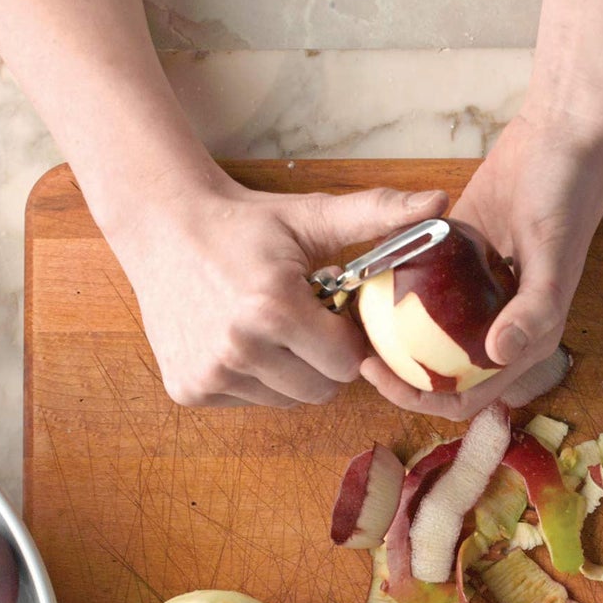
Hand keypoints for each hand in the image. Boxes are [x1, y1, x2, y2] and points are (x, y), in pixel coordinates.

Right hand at [107, 176, 448, 407]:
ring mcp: (209, 373)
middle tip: (300, 319)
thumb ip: (377, 214)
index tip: (328, 309)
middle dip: (322, 359)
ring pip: (287, 400)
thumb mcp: (312, 216)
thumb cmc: (246, 223)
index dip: (346, 337)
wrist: (161, 223)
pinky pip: (250, 401)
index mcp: (273, 309)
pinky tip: (237, 338)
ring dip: (290, 371)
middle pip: (321, 389)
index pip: (346, 362)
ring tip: (268, 326)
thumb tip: (440, 201)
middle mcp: (237, 348)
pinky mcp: (188, 389)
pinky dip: (254, 379)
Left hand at [360, 110, 602, 419]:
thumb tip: (500, 353)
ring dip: (396, 339)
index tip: (382, 375)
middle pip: (441, 374)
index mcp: (526, 339)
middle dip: (400, 376)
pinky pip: (424, 287)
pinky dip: (399, 290)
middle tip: (360, 354)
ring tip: (355, 323)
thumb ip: (535, 310)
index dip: (424, 399)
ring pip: (429, 335)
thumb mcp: (553, 254)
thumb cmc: (565, 196)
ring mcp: (477, 295)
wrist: (560, 138)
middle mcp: (498, 325)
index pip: (470, 396)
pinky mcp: (460, 261)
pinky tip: (368, 280)